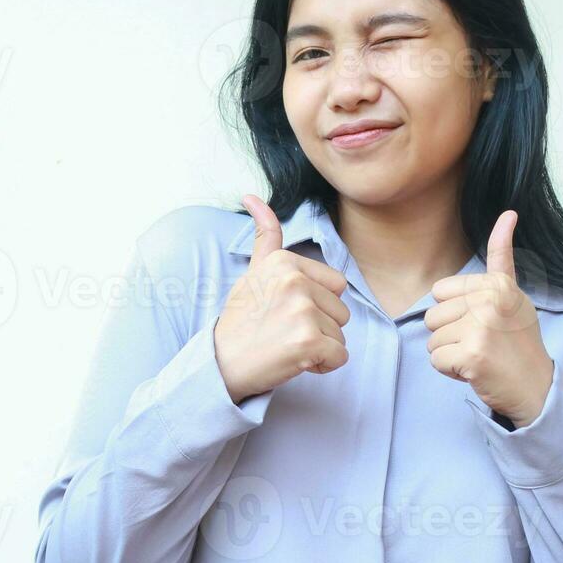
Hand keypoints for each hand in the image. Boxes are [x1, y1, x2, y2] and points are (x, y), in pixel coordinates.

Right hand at [214, 194, 351, 403]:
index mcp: (285, 262)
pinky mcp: (308, 341)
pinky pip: (340, 357)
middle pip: (341, 310)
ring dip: (321, 346)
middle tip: (285, 331)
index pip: (336, 284)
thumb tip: (253, 196)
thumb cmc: (241, 321)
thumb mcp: (252, 272)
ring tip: (287, 345)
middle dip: (320, 326)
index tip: (285, 312)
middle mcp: (295, 281)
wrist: (221, 364)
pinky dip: (323, 365)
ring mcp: (303, 311)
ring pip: (341, 334)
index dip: (317, 304)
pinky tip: (295, 361)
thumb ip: (265, 237)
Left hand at [424, 210, 553, 427]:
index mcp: (496, 283)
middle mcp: (489, 300)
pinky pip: (436, 360)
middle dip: (450, 334)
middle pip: (432, 315)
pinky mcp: (472, 354)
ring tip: (479, 356)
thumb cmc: (518, 342)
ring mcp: (481, 326)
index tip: (485, 322)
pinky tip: (474, 371)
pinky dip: (450, 371)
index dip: (455, 312)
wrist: (536, 386)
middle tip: (482, 343)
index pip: (440, 291)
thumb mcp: (513, 294)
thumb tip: (508, 213)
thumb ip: (501, 260)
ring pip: (432, 339)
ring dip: (450, 353)